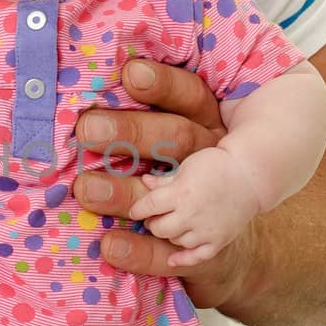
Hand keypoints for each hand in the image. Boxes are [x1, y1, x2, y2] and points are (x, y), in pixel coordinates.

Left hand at [72, 57, 257, 308]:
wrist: (239, 223)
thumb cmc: (192, 163)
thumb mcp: (182, 127)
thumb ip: (147, 111)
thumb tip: (91, 85)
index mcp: (206, 122)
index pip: (188, 94)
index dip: (162, 84)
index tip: (129, 73)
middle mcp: (210, 158)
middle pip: (174, 138)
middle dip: (130, 133)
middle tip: (87, 130)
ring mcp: (211, 203)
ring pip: (170, 192)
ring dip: (124, 193)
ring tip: (86, 189)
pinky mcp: (205, 249)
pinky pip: (172, 251)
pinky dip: (140, 252)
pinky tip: (109, 246)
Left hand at [128, 145, 261, 267]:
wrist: (249, 176)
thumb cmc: (216, 166)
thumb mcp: (187, 166)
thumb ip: (164, 179)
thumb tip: (144, 182)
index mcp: (180, 192)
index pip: (148, 207)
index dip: (138, 210)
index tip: (136, 211)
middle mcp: (191, 214)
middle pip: (158, 228)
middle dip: (153, 222)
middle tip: (157, 216)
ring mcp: (206, 230)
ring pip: (175, 241)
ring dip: (170, 234)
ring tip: (175, 223)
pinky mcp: (219, 240)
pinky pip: (197, 257)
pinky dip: (183, 259)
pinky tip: (172, 258)